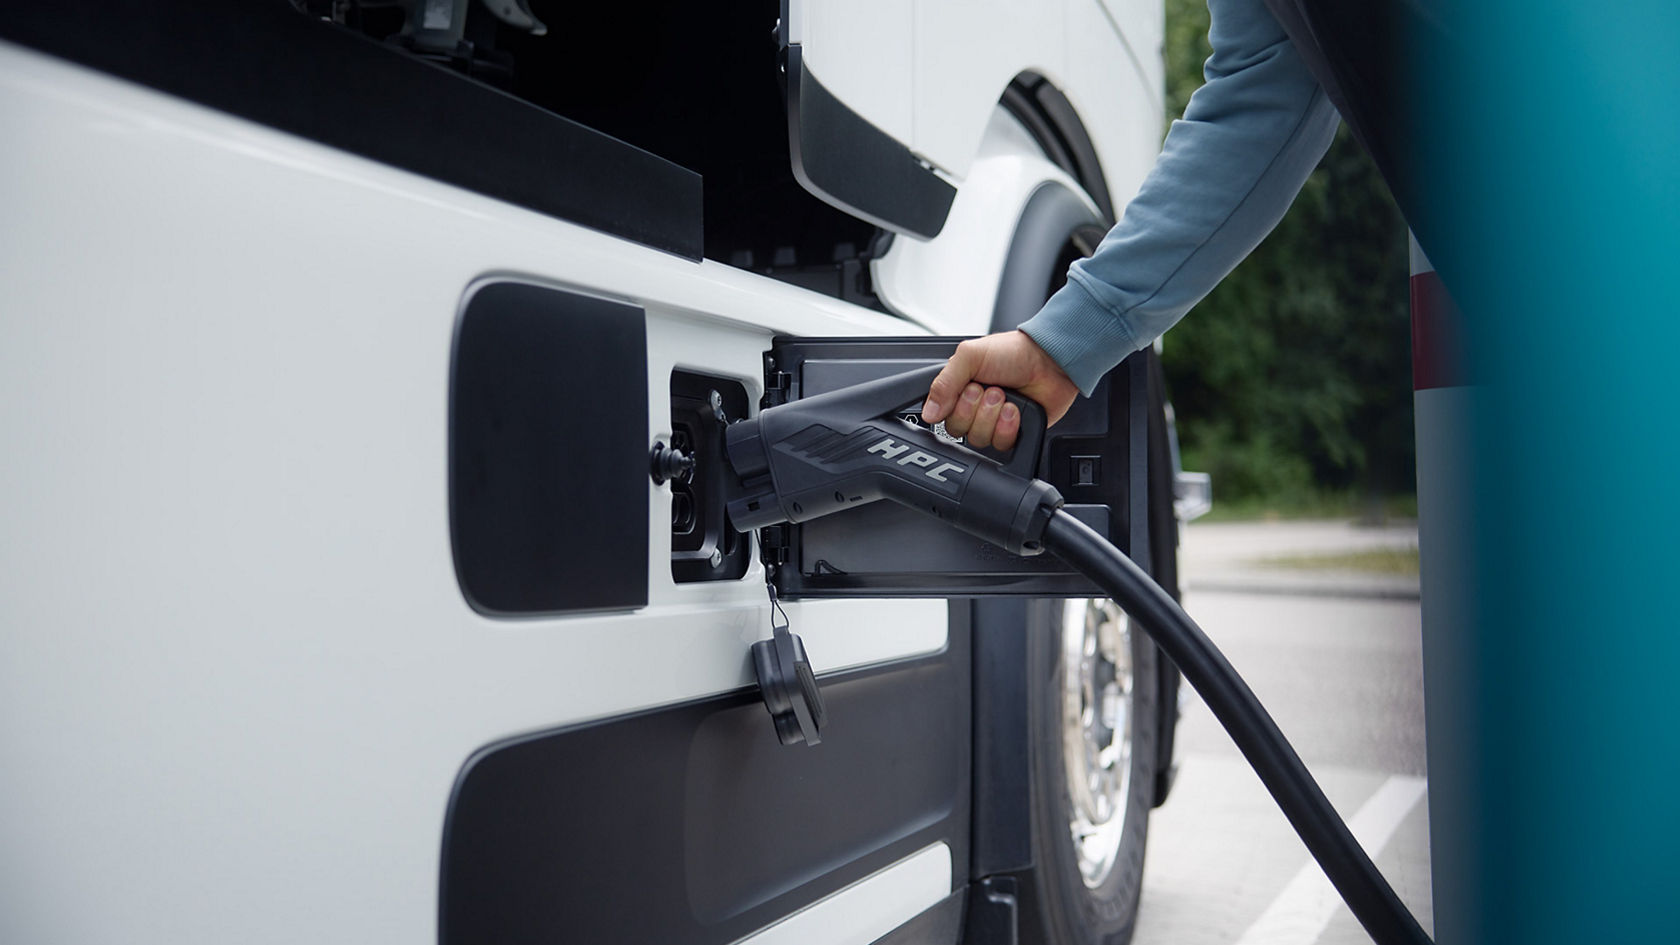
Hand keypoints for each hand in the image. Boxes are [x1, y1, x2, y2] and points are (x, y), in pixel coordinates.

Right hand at [920, 330, 1078, 450]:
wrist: (1051, 361)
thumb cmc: (1014, 352)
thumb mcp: (970, 356)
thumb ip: (944, 383)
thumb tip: (928, 412)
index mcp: (958, 388)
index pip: (941, 414)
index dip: (954, 407)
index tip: (968, 389)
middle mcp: (972, 407)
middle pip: (958, 430)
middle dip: (976, 410)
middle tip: (991, 390)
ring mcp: (992, 422)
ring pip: (978, 439)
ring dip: (992, 417)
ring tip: (1005, 398)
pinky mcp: (1011, 434)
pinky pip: (1000, 445)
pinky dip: (1008, 427)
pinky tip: (1014, 411)